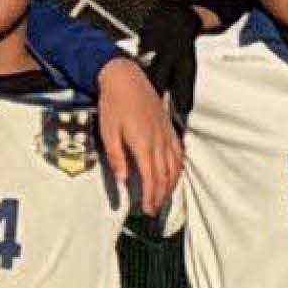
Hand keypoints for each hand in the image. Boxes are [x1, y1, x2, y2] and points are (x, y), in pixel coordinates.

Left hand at [92, 55, 183, 215]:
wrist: (125, 78)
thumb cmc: (114, 104)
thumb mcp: (108, 132)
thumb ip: (117, 158)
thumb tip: (124, 180)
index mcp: (143, 144)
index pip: (151, 178)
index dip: (151, 196)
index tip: (148, 209)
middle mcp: (159, 141)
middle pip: (165, 175)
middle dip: (161, 195)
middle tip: (155, 209)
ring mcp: (167, 133)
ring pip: (175, 165)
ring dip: (171, 184)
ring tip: (164, 197)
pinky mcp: (169, 126)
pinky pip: (179, 151)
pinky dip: (179, 166)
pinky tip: (176, 173)